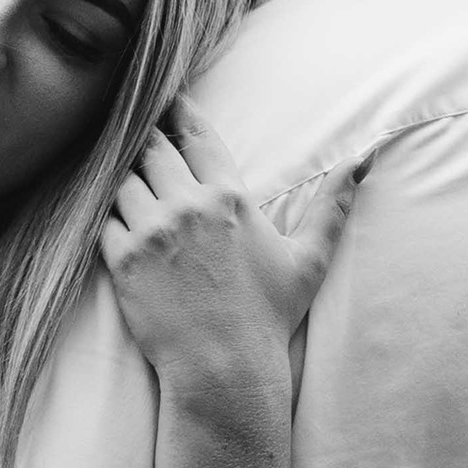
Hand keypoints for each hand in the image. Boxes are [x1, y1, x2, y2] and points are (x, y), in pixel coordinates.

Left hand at [98, 110, 365, 392]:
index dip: (177, 111)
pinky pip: (101, 219)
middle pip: (151, 148)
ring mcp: (152, 232)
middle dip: (144, 139)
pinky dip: (104, 215)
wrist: (225, 368)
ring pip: (121, 180)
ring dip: (122, 177)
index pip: (195, 135)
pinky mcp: (123, 260)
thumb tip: (366, 157)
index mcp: (230, 198)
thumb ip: (333, 203)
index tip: (166, 98)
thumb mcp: (310, 258)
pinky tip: (111, 219)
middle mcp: (188, 206)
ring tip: (123, 181)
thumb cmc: (268, 315)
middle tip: (136, 135)